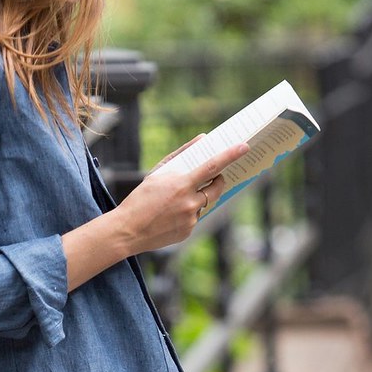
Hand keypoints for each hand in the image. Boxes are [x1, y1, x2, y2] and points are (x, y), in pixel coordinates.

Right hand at [111, 139, 250, 254]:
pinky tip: (170, 216)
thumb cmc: (141, 198)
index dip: (230, 155)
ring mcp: (191, 219)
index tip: (244, 147)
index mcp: (181, 184)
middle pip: (217, 187)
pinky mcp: (188, 231)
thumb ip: (181, 155)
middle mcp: (190, 202)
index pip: (213, 167)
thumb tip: (202, 139)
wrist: (128, 230)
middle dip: (219, 180)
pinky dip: (188, 213)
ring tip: (176, 201)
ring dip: (198, 198)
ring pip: (205, 203)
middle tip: (214, 177)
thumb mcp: (157, 173)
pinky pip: (195, 218)